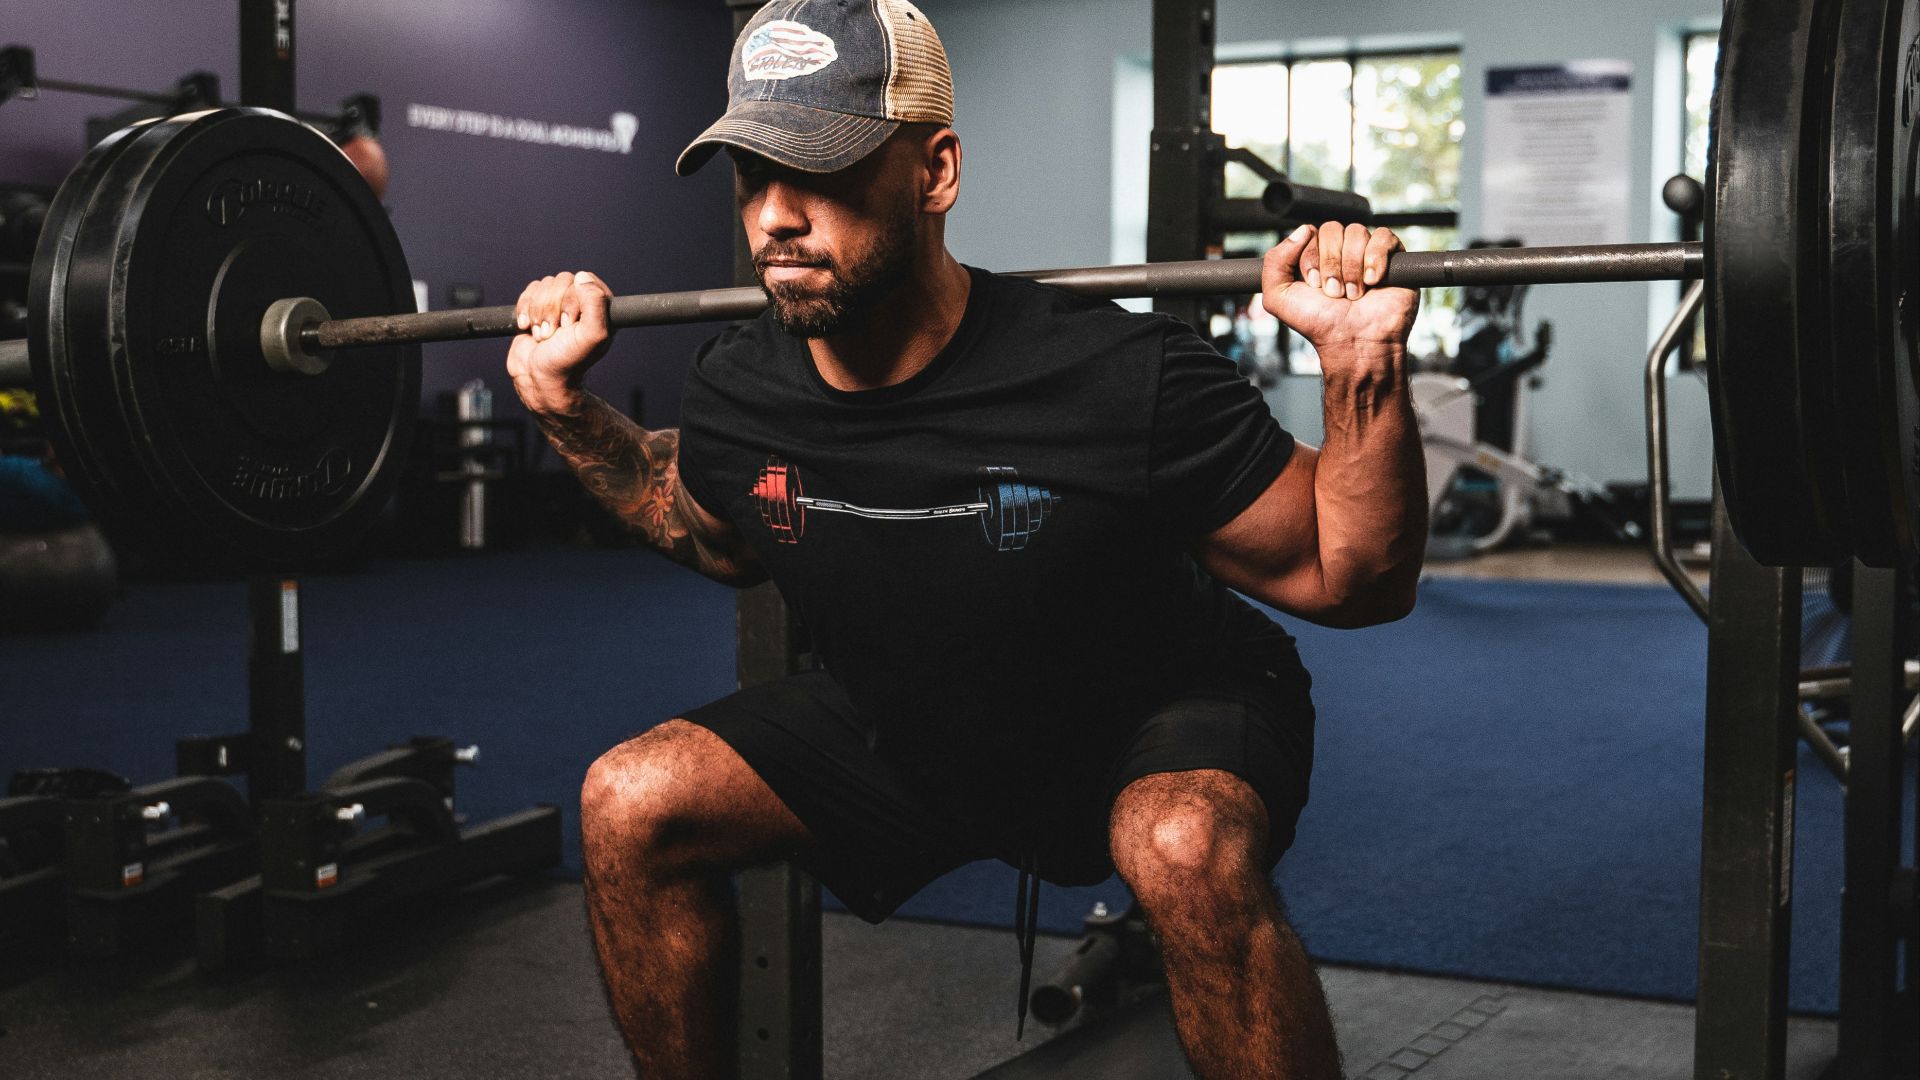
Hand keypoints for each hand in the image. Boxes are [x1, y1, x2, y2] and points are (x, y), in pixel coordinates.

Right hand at [506, 271, 613, 413]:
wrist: (538, 379)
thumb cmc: (568, 362)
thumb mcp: (592, 335)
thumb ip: (596, 304)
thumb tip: (583, 277)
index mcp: (600, 309)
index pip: (585, 280)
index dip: (572, 299)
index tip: (569, 324)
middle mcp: (581, 304)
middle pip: (561, 281)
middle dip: (551, 309)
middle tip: (554, 334)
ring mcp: (559, 306)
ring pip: (543, 286)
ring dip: (538, 313)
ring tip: (543, 335)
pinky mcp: (538, 309)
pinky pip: (529, 292)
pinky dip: (524, 310)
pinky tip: (528, 328)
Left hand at [1261, 223, 1418, 352]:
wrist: (1354, 343)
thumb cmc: (1319, 323)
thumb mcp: (1279, 298)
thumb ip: (1274, 262)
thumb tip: (1303, 229)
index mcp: (1315, 255)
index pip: (1310, 233)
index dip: (1311, 257)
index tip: (1314, 286)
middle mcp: (1340, 251)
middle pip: (1333, 229)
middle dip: (1331, 264)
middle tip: (1335, 293)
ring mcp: (1366, 252)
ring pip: (1357, 232)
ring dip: (1352, 267)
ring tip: (1354, 294)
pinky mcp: (1393, 257)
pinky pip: (1385, 236)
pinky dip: (1376, 258)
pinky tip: (1374, 281)